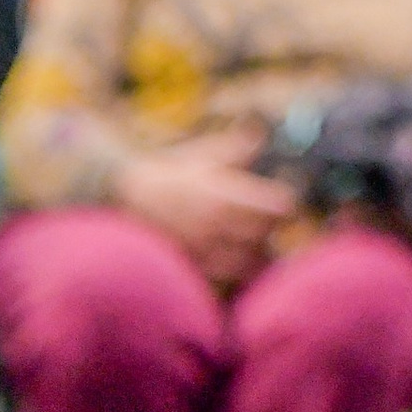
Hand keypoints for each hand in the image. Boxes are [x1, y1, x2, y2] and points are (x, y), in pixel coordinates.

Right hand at [116, 132, 293, 290]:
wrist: (124, 196)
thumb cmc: (169, 172)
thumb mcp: (205, 154)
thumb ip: (239, 146)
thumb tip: (264, 133)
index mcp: (225, 195)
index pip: (277, 207)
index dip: (288, 204)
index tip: (288, 200)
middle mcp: (217, 226)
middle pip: (266, 236)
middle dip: (274, 229)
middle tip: (275, 222)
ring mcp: (204, 249)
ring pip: (250, 263)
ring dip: (259, 253)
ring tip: (258, 242)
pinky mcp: (192, 266)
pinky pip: (226, 278)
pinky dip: (238, 272)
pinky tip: (239, 261)